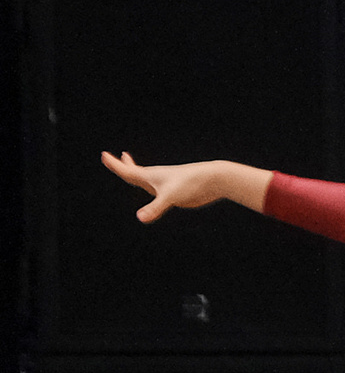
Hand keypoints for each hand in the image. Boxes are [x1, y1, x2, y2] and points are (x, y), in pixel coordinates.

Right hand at [100, 152, 252, 221]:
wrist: (213, 180)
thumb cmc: (191, 184)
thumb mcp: (170, 197)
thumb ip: (155, 208)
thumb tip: (141, 218)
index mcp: (151, 176)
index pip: (127, 170)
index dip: (115, 164)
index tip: (104, 155)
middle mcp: (156, 178)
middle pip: (134, 171)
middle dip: (123, 165)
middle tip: (112, 156)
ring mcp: (166, 185)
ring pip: (146, 179)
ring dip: (136, 172)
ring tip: (130, 166)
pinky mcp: (175, 192)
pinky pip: (158, 189)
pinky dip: (151, 186)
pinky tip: (154, 187)